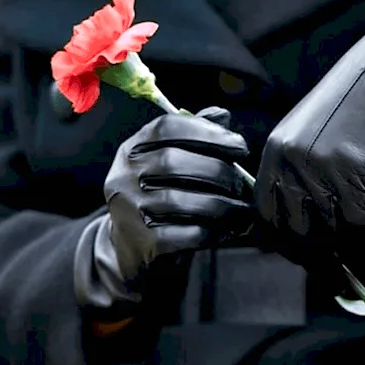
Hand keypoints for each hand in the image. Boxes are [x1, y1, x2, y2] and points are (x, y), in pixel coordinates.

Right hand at [75, 107, 253, 317]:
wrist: (128, 249)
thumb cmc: (157, 199)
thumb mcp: (166, 165)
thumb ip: (192, 139)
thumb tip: (222, 115)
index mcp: (131, 149)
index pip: (167, 127)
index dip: (206, 132)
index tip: (239, 145)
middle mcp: (123, 175)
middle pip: (173, 161)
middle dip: (216, 170)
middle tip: (241, 183)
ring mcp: (128, 209)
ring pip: (178, 200)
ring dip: (219, 205)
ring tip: (241, 210)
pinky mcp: (141, 241)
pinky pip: (182, 233)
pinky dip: (210, 231)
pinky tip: (226, 231)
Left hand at [255, 18, 364, 291]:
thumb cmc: (353, 109)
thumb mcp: (310, 141)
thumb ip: (300, 182)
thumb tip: (310, 238)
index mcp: (274, 157)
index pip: (266, 220)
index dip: (286, 247)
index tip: (305, 260)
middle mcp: (291, 166)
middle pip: (297, 238)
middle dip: (319, 265)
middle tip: (338, 281)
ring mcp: (321, 172)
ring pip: (330, 239)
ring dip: (350, 260)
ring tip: (364, 266)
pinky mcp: (354, 177)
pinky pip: (360, 230)